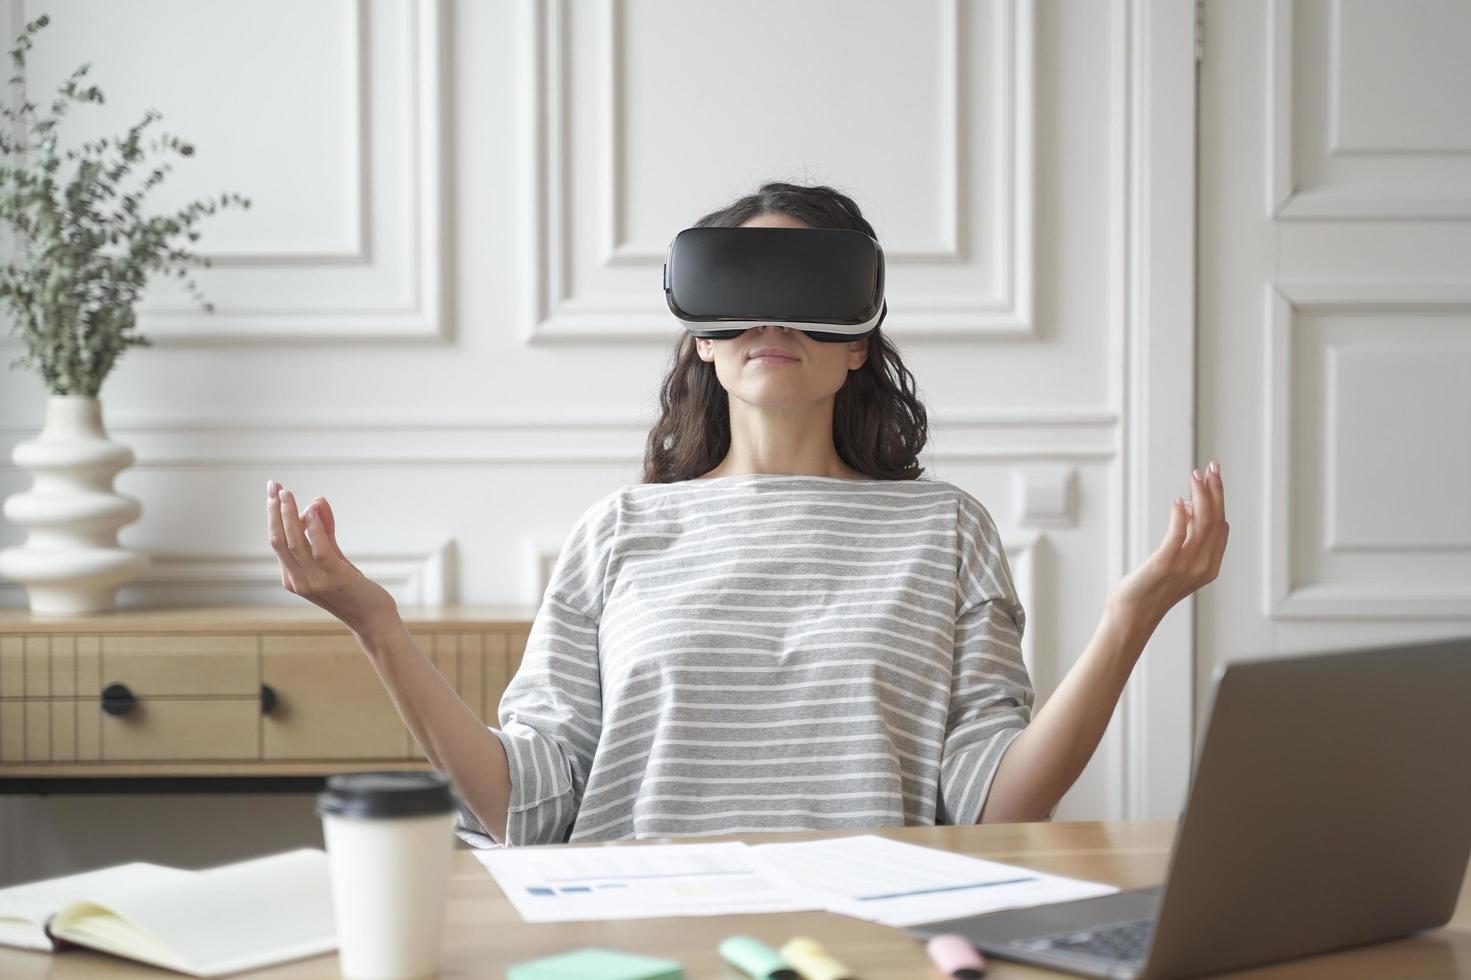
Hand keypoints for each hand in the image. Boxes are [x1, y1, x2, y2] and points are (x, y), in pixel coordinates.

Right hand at [266, 480, 397, 634]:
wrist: (372, 620)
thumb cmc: (351, 589)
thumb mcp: (334, 557)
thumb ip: (324, 531)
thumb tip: (315, 501)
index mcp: (292, 577)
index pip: (276, 541)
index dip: (273, 515)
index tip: (273, 491)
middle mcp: (298, 581)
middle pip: (278, 541)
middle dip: (274, 511)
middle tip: (273, 486)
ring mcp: (315, 582)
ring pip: (294, 544)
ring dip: (289, 516)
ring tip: (287, 493)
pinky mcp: (335, 579)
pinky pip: (320, 550)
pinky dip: (314, 529)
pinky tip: (312, 510)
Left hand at [1107, 460, 1228, 624]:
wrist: (1133, 616)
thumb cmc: (1151, 588)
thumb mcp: (1175, 560)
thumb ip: (1184, 537)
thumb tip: (1187, 506)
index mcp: (1209, 566)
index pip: (1220, 525)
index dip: (1218, 498)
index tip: (1212, 476)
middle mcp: (1202, 566)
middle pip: (1215, 520)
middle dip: (1215, 491)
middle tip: (1212, 466)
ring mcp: (1185, 566)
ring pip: (1201, 524)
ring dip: (1200, 496)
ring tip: (1196, 475)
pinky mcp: (1164, 564)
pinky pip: (1177, 535)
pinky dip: (1179, 515)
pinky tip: (1178, 500)